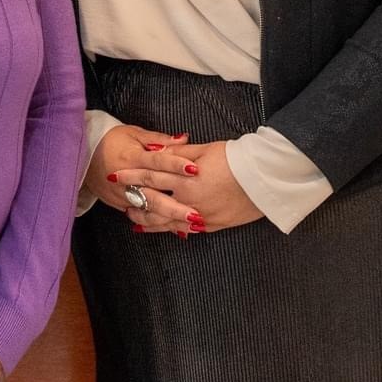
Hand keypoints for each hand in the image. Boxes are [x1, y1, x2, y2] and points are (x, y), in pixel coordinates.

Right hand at [84, 124, 195, 231]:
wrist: (83, 153)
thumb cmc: (112, 140)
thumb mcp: (134, 133)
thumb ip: (159, 139)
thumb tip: (184, 138)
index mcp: (132, 157)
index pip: (157, 162)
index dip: (176, 165)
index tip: (195, 170)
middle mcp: (127, 179)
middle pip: (153, 195)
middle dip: (175, 207)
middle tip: (196, 215)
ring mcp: (122, 194)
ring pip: (148, 210)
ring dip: (169, 220)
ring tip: (190, 227)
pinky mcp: (119, 204)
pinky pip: (140, 216)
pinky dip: (157, 223)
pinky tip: (175, 229)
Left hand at [112, 139, 265, 235]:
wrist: (264, 177)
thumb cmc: (235, 159)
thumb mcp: (204, 150)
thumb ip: (178, 154)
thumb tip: (157, 152)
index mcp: (185, 180)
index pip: (150, 178)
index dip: (132, 177)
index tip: (117, 177)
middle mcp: (189, 201)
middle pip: (155, 204)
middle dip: (137, 204)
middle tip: (123, 204)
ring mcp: (201, 216)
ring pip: (168, 222)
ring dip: (151, 222)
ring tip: (136, 221)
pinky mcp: (213, 225)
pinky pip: (187, 230)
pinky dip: (173, 230)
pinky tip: (165, 229)